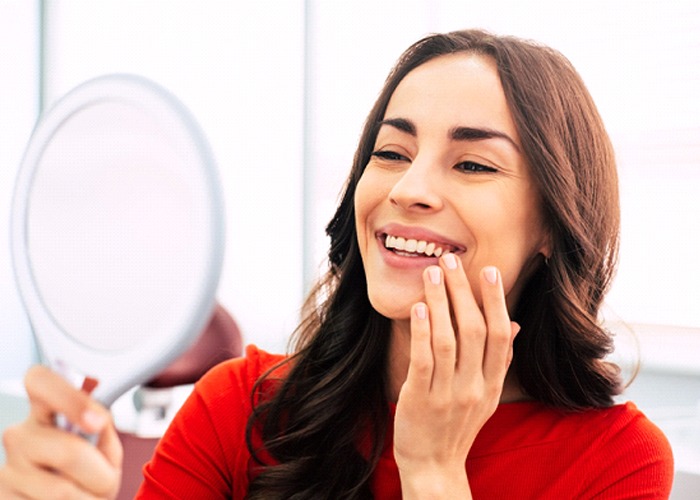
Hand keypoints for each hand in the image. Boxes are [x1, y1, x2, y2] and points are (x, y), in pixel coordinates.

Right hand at [0, 365, 122, 498]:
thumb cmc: (92, 472)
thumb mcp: (104, 446)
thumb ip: (102, 427)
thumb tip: (96, 420)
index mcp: (45, 410)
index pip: (40, 380)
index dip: (69, 398)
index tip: (97, 422)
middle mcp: (19, 435)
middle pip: (69, 452)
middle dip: (100, 473)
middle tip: (105, 479)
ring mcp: (6, 470)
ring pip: (62, 491)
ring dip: (89, 498)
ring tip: (86, 494)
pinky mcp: (2, 498)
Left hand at [394, 254, 518, 497]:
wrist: (434, 466)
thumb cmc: (458, 424)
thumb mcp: (486, 395)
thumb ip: (499, 360)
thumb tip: (513, 324)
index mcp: (492, 383)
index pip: (500, 335)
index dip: (495, 301)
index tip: (488, 270)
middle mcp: (474, 387)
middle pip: (474, 331)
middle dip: (463, 292)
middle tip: (451, 260)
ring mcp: (447, 395)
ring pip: (448, 340)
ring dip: (440, 303)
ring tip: (431, 274)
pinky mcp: (420, 400)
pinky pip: (423, 361)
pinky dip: (422, 332)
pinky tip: (419, 308)